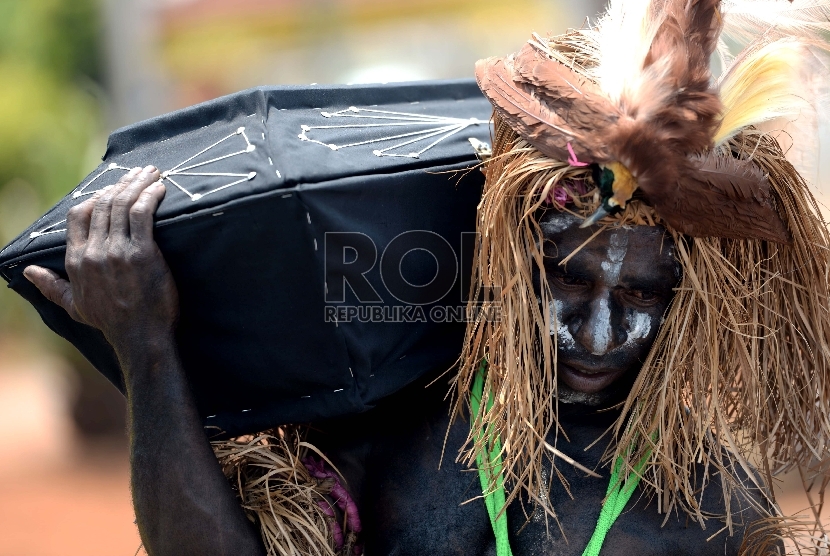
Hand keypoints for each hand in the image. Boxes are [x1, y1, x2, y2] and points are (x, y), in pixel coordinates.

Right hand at [24, 166, 178, 357]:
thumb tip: (29, 271)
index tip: (113, 189)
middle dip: (123, 183)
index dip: (96, 197)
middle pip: (104, 204)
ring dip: (138, 183)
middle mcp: (94, 252)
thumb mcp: (74, 305)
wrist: (141, 338)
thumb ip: (51, 286)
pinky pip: (142, 215)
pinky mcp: (142, 254)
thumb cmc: (112, 322)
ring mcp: (117, 252)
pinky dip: (150, 197)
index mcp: (77, 260)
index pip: (79, 215)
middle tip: (141, 172)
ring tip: (153, 172)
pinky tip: (159, 189)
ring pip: (123, 205)